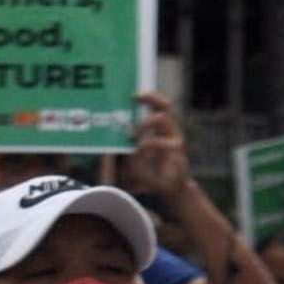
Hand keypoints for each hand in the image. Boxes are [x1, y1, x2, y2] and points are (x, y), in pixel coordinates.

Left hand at [118, 90, 195, 206]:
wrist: (169, 189)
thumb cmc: (151, 173)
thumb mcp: (134, 159)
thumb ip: (125, 149)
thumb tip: (107, 140)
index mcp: (161, 129)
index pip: (158, 106)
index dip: (148, 97)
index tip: (132, 94)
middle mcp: (169, 130)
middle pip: (165, 105)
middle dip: (151, 97)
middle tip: (135, 96)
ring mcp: (174, 137)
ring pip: (162, 117)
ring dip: (144, 123)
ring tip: (133, 134)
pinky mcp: (176, 149)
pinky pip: (156, 140)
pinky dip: (145, 144)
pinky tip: (139, 151)